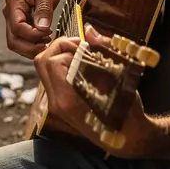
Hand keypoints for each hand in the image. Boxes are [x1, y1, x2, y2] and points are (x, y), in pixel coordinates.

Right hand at [3, 0, 62, 56]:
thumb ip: (44, 9)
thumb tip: (42, 28)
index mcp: (14, 3)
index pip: (17, 27)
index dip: (33, 35)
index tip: (48, 33)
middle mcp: (10, 12)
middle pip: (13, 40)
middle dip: (29, 47)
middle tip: (47, 45)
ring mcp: (13, 19)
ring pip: (16, 43)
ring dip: (31, 48)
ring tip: (47, 42)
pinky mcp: (20, 23)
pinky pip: (22, 40)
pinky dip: (33, 44)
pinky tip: (45, 40)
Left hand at [33, 26, 157, 156]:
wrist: (127, 138)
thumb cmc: (126, 110)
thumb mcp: (120, 79)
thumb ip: (102, 52)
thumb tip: (89, 30)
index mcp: (69, 99)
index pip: (53, 62)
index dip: (68, 48)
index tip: (86, 47)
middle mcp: (57, 102)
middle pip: (42, 62)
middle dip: (59, 47)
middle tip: (81, 46)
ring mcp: (56, 103)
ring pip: (44, 68)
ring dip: (61, 54)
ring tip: (83, 55)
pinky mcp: (59, 102)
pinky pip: (51, 76)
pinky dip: (62, 64)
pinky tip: (81, 65)